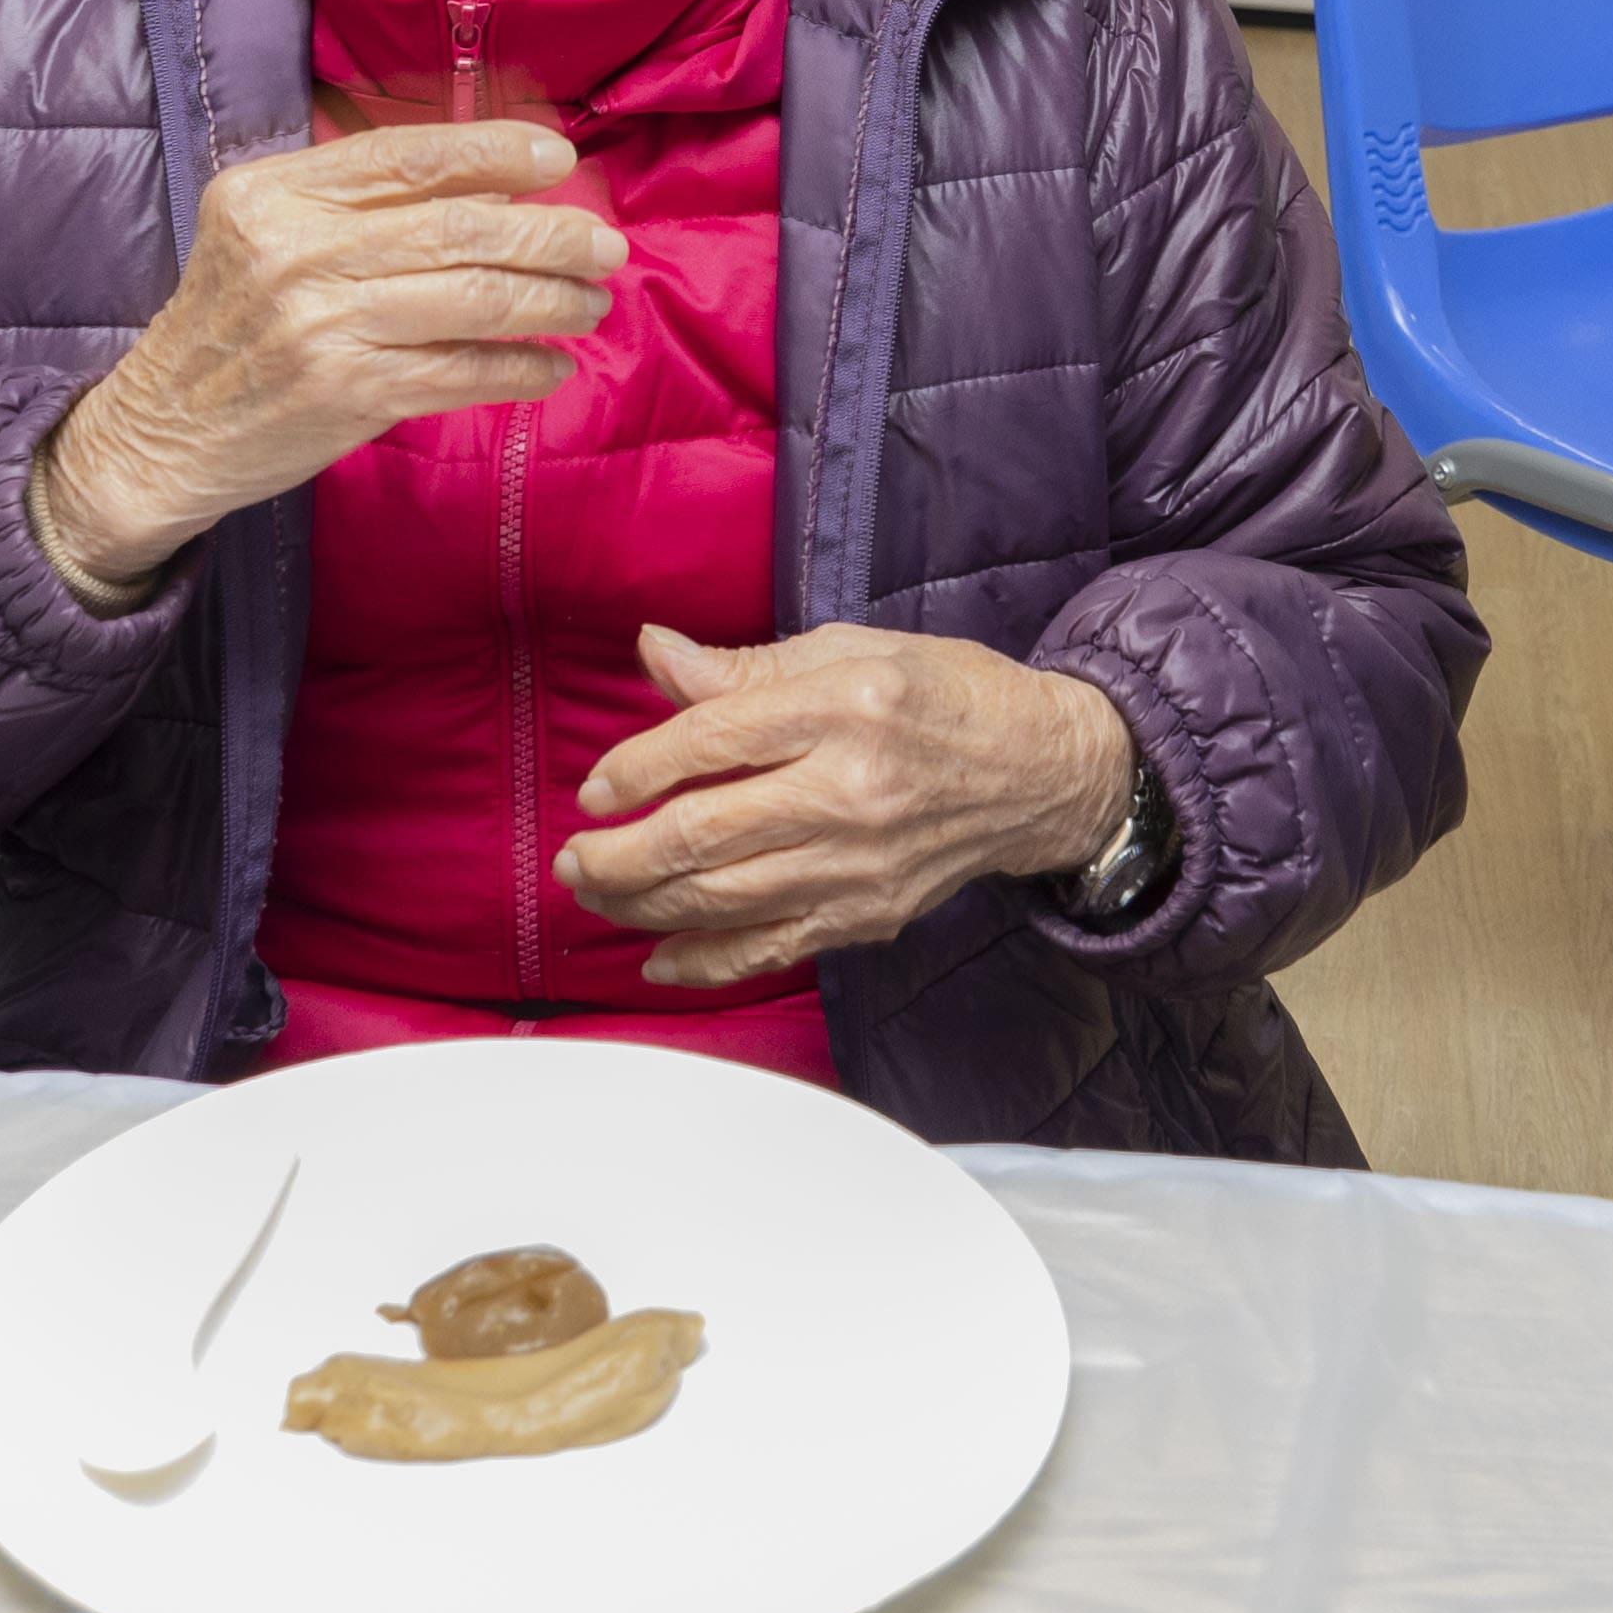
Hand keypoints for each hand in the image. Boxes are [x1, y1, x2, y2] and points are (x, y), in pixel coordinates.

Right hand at [28, 119, 624, 595]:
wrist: (158, 435)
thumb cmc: (229, 326)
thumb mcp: (263, 235)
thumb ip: (354, 202)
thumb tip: (493, 183)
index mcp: (274, 193)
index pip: (406, 155)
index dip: (493, 151)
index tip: (558, 155)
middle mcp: (296, 252)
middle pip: (458, 226)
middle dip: (549, 231)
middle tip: (605, 244)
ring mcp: (321, 325)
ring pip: (472, 299)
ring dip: (550, 301)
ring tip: (590, 302)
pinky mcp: (346, 395)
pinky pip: (460, 372)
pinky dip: (518, 369)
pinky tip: (549, 368)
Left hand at [556, 627, 1138, 987]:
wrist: (1042, 771)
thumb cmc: (942, 694)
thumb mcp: (851, 651)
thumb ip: (746, 667)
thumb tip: (654, 651)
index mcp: (843, 706)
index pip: (713, 742)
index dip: (639, 768)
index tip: (596, 788)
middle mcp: (849, 790)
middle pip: (705, 834)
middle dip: (619, 854)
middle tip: (571, 859)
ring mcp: (860, 864)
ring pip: (725, 899)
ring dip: (644, 906)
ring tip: (596, 894)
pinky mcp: (870, 913)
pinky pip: (772, 948)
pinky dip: (707, 961)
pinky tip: (657, 958)